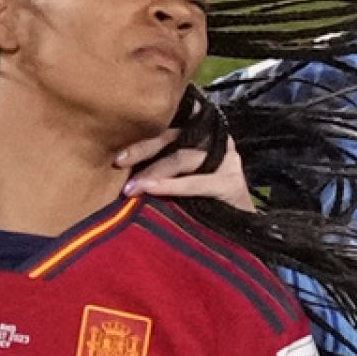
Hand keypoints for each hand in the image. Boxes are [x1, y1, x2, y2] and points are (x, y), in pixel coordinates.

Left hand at [116, 132, 255, 211]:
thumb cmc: (202, 202)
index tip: (119, 145)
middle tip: (119, 161)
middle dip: (144, 148)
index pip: (171, 123)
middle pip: (175, 135)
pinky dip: (172, 186)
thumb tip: (121, 161)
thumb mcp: (179, 176)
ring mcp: (226, 160)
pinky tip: (152, 189)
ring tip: (131, 187)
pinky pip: (196, 182)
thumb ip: (161, 164)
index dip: (145, 132)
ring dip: (154, 171)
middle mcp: (215, 140)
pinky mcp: (231, 182)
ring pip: (183, 157)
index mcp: (201, 134)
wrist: (237, 231)